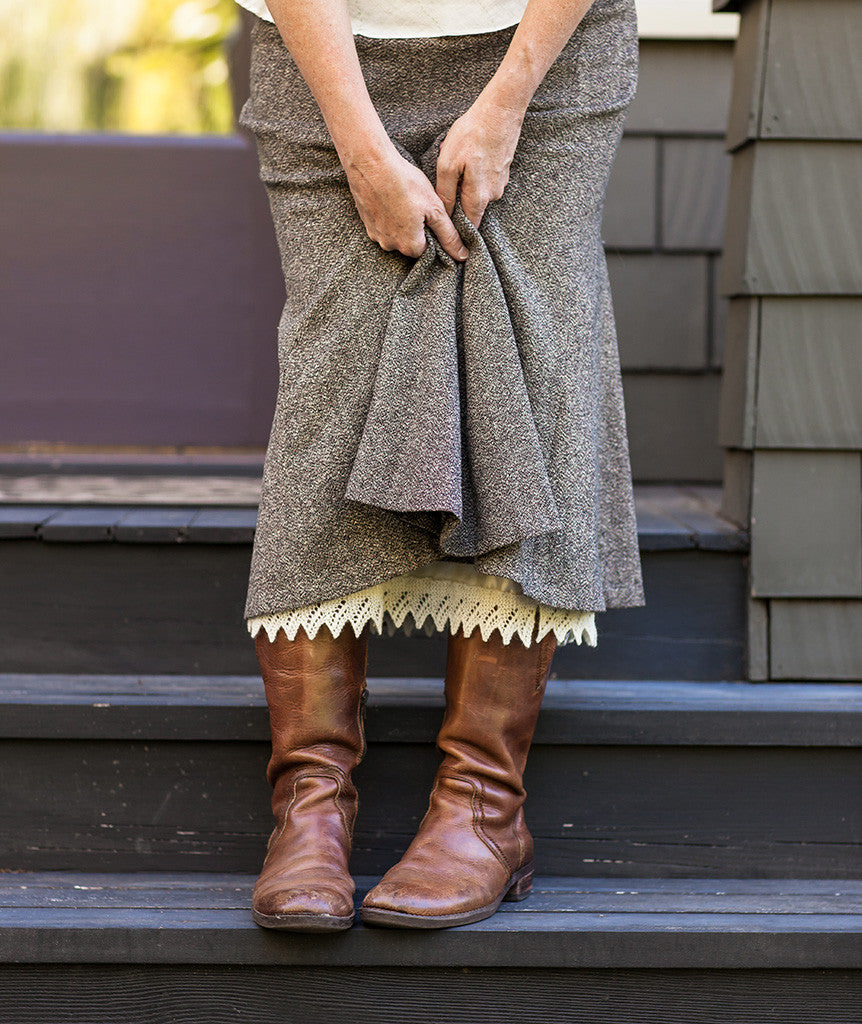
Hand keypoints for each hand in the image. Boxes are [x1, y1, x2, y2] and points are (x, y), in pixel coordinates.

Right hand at [343, 142, 468, 261]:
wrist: (370, 164)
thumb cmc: (405, 183)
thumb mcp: (434, 209)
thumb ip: (448, 235)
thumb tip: (461, 255)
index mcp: (409, 246)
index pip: (427, 250)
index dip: (432, 233)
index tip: (431, 216)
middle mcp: (389, 245)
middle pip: (410, 243)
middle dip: (416, 228)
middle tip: (417, 205)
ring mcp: (374, 235)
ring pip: (395, 234)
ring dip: (401, 222)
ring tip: (403, 200)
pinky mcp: (365, 223)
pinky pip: (381, 225)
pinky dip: (387, 215)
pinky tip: (391, 199)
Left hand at [435, 93, 525, 227]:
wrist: (501, 110)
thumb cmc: (471, 135)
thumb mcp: (448, 164)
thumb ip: (445, 194)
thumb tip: (444, 215)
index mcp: (478, 198)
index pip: (468, 227)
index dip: (456, 230)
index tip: (445, 228)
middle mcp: (493, 195)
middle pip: (471, 210)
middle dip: (458, 202)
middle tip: (447, 183)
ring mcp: (501, 184)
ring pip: (478, 194)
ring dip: (467, 186)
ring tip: (460, 165)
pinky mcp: (504, 171)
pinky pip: (486, 181)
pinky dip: (476, 174)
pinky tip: (471, 158)